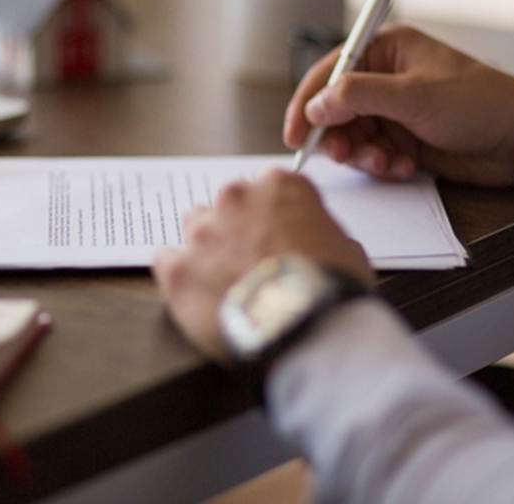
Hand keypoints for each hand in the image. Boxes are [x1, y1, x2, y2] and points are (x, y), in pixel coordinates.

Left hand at [153, 170, 372, 361]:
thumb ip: (322, 232)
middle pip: (229, 205)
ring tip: (224, 282)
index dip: (276, 216)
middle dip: (239, 228)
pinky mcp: (178, 269)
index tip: (280, 237)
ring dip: (207, 247)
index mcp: (279, 186)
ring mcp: (202, 232)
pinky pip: (166, 260)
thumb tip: (317, 243)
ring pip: (195, 227)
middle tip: (254, 263)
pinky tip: (196, 293)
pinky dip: (179, 273)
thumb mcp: (348, 249)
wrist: (304, 327)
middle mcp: (235, 198)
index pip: (270, 188)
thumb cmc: (332, 287)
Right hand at [284, 26, 513, 186]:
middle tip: (344, 154)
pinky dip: (384, 164)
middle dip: (338, 136)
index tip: (294, 134)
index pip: (329, 73)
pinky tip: (406, 166)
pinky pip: (374, 154)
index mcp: (385, 49)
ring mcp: (394, 110)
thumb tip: (313, 107)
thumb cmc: (477, 103)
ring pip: (352, 137)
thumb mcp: (413, 95)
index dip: (306, 104)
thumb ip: (357, 97)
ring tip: (386, 162)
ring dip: (363, 154)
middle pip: (334, 110)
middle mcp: (384, 77)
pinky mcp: (404, 139)